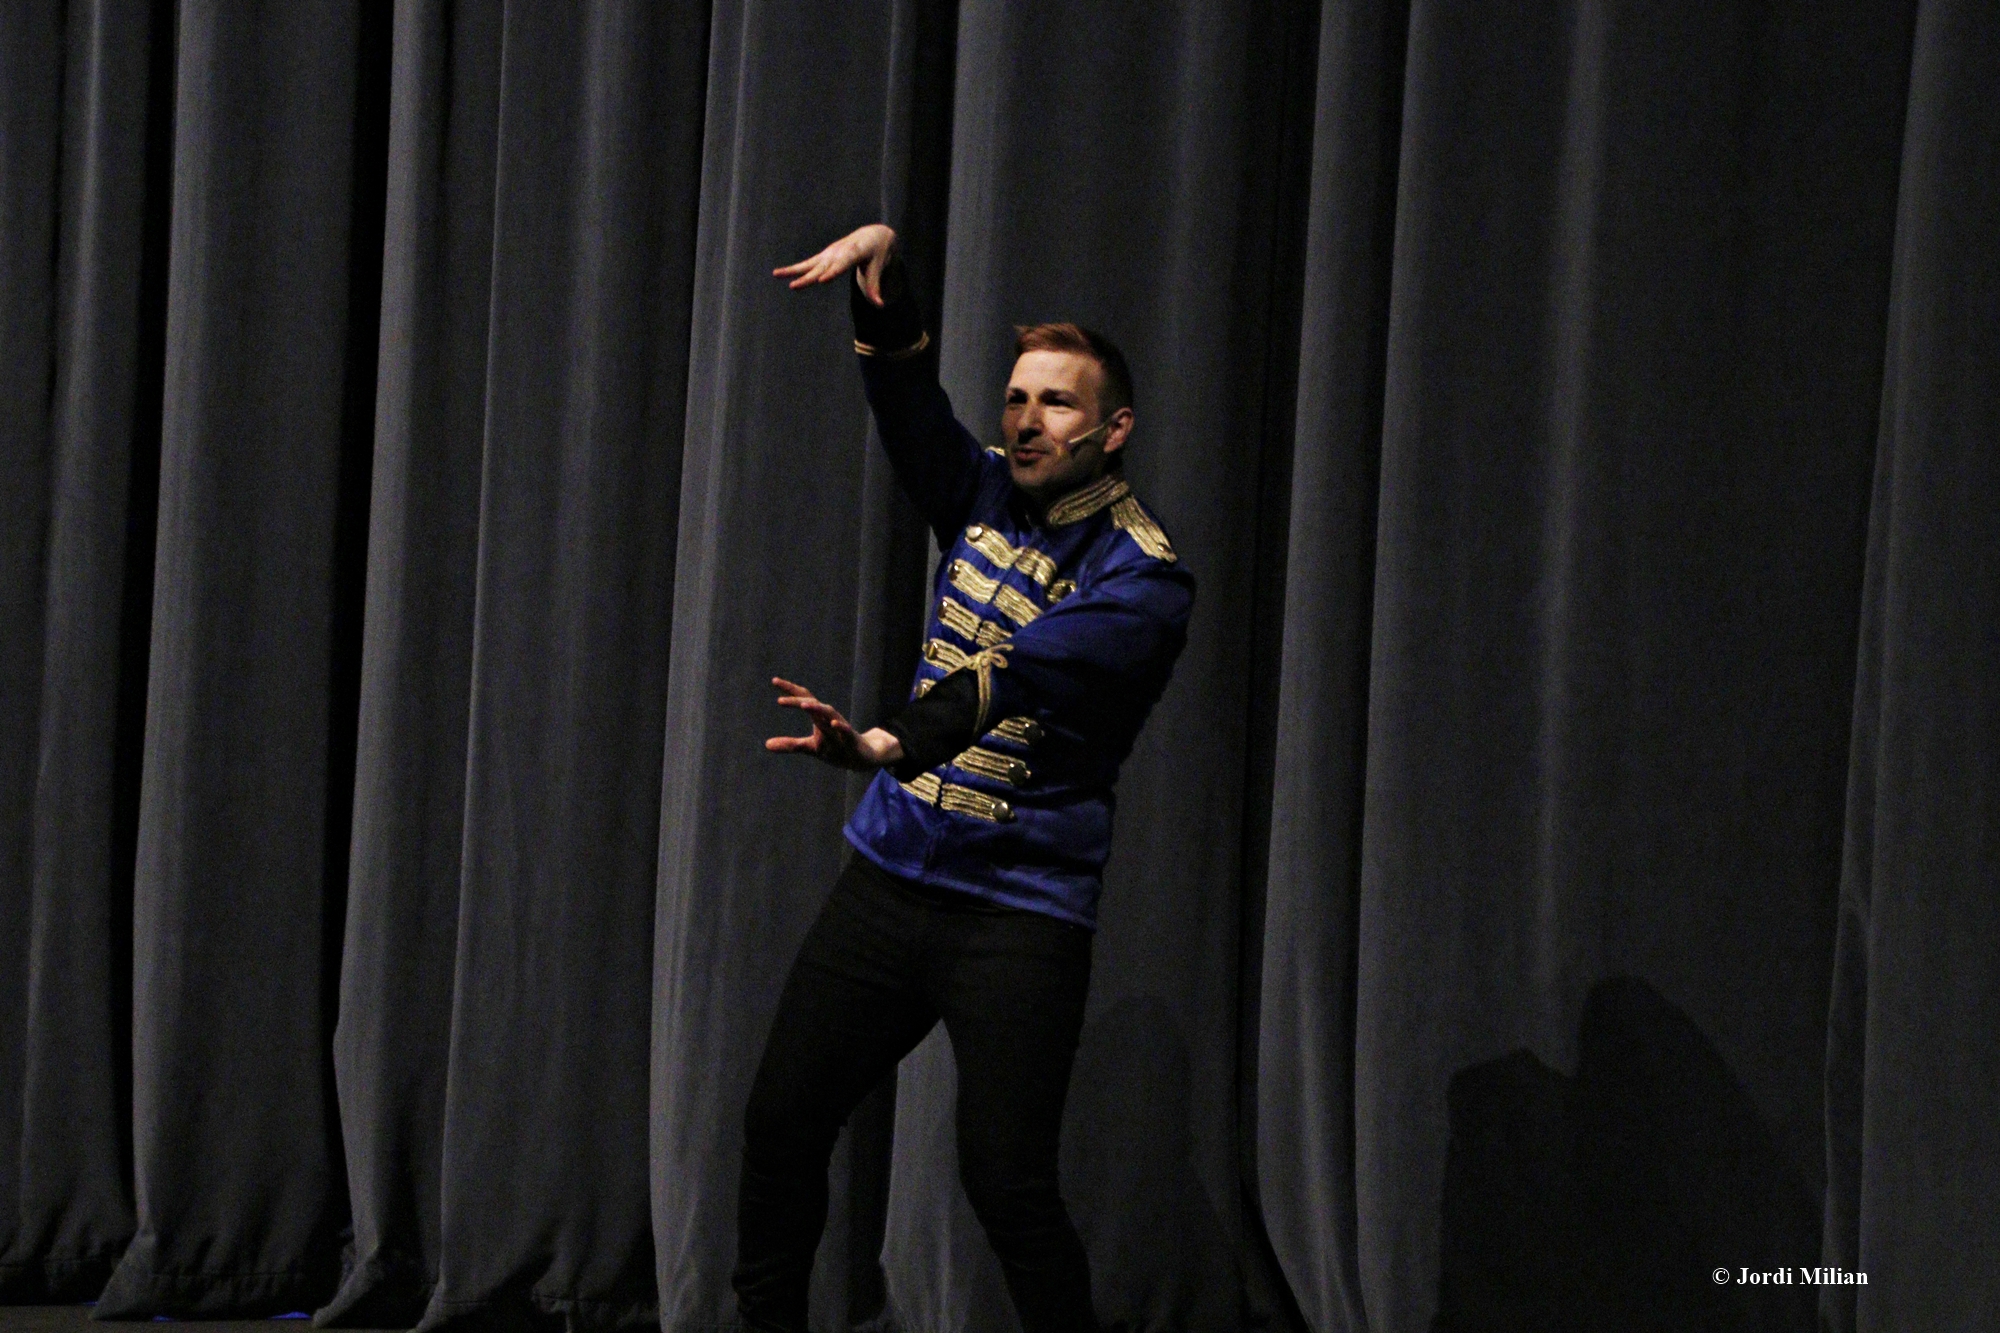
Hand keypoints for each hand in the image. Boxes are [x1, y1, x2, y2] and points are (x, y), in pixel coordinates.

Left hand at [764, 677, 903, 770]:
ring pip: (829, 714)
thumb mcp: (811, 747)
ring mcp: (840, 728)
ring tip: (803, 705)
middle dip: (797, 701)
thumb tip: (766, 744)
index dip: (790, 690)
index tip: (774, 680)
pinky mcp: (851, 739)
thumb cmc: (837, 747)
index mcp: (819, 717)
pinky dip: (840, 726)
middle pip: (813, 705)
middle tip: (780, 700)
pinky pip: (846, 731)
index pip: (803, 698)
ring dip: (817, 709)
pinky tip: (833, 723)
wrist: (865, 756)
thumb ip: (790, 744)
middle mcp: (829, 718)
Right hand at [773, 223, 896, 305]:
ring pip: (809, 264)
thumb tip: (880, 305)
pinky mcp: (823, 257)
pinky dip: (793, 269)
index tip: (822, 280)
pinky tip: (778, 273)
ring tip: (775, 274)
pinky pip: (807, 264)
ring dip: (792, 270)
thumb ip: (874, 286)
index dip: (832, 272)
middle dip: (808, 277)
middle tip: (794, 286)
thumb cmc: (877, 253)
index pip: (842, 264)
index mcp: (853, 252)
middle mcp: (837, 252)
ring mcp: (828, 254)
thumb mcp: (878, 267)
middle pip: (821, 267)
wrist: (871, 236)